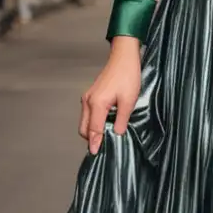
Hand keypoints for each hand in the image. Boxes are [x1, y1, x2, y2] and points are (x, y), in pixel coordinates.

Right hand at [80, 35, 142, 154]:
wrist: (123, 58)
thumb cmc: (127, 76)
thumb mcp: (128, 101)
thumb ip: (121, 120)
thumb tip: (117, 134)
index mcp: (97, 104)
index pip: (93, 130)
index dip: (94, 143)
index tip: (95, 154)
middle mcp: (88, 101)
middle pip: (84, 128)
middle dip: (91, 138)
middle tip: (103, 147)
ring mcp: (88, 97)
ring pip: (85, 121)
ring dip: (92, 130)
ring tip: (105, 137)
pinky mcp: (91, 95)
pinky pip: (88, 114)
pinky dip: (92, 122)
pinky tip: (105, 123)